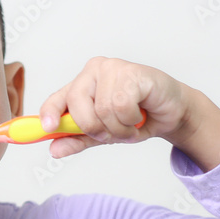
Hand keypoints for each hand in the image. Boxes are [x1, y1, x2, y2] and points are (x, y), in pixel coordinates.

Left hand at [38, 57, 219, 170]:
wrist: (172, 112)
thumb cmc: (136, 117)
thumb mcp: (102, 134)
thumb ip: (78, 139)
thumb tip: (54, 150)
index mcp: (81, 84)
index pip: (57, 98)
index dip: (49, 112)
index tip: (48, 128)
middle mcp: (94, 71)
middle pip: (77, 105)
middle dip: (94, 129)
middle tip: (111, 133)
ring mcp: (113, 68)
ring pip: (102, 109)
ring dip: (119, 128)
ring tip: (130, 124)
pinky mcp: (132, 71)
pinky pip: (121, 105)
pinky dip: (131, 120)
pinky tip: (140, 115)